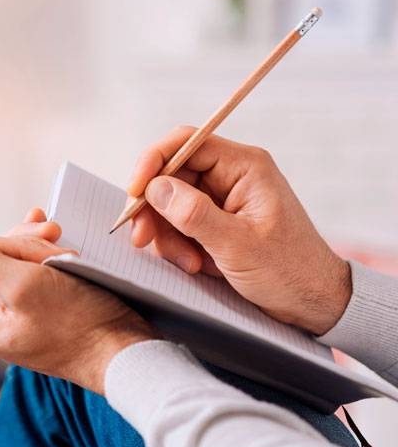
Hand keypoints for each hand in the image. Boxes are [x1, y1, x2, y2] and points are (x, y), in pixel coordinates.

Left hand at [0, 208, 157, 394]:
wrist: (122, 350)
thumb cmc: (78, 323)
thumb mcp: (23, 286)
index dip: (17, 244)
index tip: (49, 242)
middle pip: (1, 258)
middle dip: (33, 247)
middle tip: (63, 244)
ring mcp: (16, 318)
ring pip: (22, 262)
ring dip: (46, 252)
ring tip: (71, 255)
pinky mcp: (42, 314)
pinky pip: (39, 275)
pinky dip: (53, 260)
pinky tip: (63, 252)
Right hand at [126, 126, 350, 334]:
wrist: (313, 303)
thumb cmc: (289, 271)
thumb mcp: (238, 245)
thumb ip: (194, 214)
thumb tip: (155, 188)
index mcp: (244, 167)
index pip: (186, 143)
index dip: (153, 162)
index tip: (133, 192)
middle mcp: (231, 176)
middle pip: (171, 175)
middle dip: (153, 208)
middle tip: (141, 238)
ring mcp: (221, 199)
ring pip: (169, 202)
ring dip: (166, 233)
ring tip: (187, 263)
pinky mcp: (215, 221)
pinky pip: (178, 223)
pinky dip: (176, 244)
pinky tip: (193, 264)